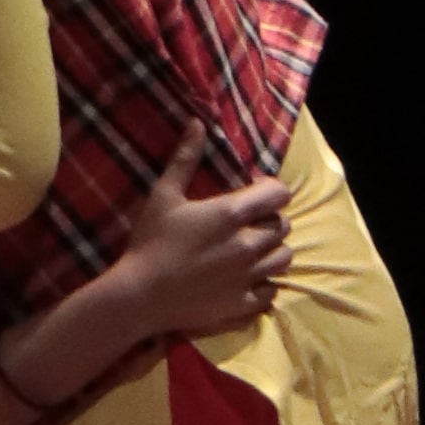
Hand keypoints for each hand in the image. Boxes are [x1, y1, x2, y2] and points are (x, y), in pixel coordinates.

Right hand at [106, 123, 294, 338]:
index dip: (270, 189)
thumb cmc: (149, 241)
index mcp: (232, 214)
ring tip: (253, 249)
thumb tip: (197, 122)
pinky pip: (273, 290)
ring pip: (285, 257)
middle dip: (269, 219)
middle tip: (248, 222)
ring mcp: (250, 275)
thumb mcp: (163, 195)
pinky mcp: (245, 302)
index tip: (253, 191)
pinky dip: (265, 282)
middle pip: (283, 225)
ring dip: (273, 250)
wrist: (140, 295)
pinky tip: (247, 277)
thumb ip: (185, 159)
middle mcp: (249, 244)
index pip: (279, 194)